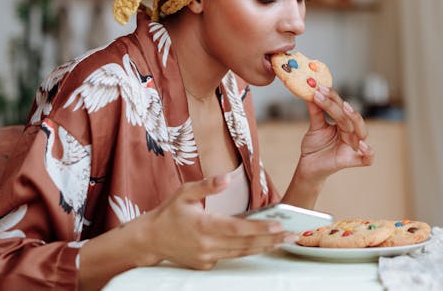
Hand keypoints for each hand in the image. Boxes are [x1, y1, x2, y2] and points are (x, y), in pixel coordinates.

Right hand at [137, 175, 293, 268]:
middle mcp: (207, 244)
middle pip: (245, 243)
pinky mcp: (206, 264)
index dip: (259, 227)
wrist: (150, 239)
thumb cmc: (169, 212)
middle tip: (292, 235)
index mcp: (203, 225)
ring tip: (283, 240)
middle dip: (271, 239)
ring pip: (242, 253)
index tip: (278, 225)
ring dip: (264, 246)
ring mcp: (207, 257)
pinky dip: (248, 251)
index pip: (237, 228)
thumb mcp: (184, 192)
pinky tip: (263, 244)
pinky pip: (232, 257)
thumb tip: (226, 178)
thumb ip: (207, 184)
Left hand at [297, 85, 374, 180]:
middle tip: (329, 96)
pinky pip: (367, 159)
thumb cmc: (314, 146)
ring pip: (362, 133)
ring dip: (356, 120)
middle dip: (341, 106)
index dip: (332, 97)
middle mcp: (350, 133)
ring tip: (345, 110)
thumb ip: (315, 111)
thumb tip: (310, 92)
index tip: (320, 88)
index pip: (341, 107)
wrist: (307, 166)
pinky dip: (369, 153)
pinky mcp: (350, 161)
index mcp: (343, 123)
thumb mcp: (314, 126)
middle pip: (351, 118)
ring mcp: (351, 147)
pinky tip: (362, 146)